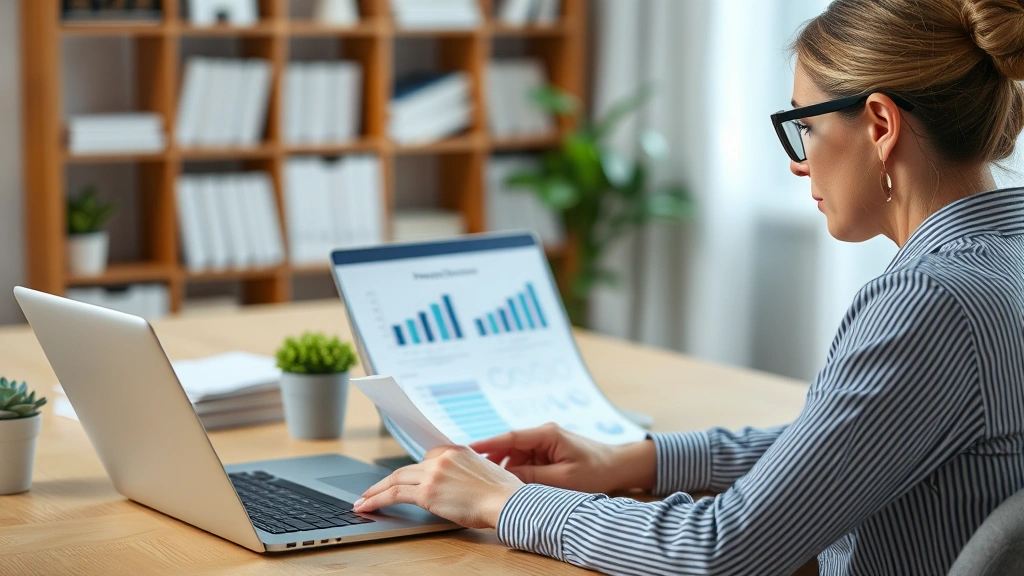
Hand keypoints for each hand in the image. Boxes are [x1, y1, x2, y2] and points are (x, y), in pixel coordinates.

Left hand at [353, 445, 523, 528]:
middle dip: (386, 480)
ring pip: (395, 479)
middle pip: (406, 468)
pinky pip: (394, 494)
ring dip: (375, 490)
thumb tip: (460, 484)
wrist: (508, 502)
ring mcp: (433, 474)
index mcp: (456, 450)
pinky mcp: (428, 492)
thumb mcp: (485, 472)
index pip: (425, 459)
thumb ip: (466, 472)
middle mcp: (442, 458)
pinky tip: (367, 506)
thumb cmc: (503, 493)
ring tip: (363, 500)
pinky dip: (377, 499)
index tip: (399, 479)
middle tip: (372, 490)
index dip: (411, 472)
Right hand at [470, 423, 655, 493]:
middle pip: (510, 446)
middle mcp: (544, 434)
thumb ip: (533, 477)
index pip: (510, 437)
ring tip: (493, 483)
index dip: (488, 444)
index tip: (468, 449)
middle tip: (477, 475)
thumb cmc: (596, 470)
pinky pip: (526, 460)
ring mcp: (545, 442)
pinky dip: (518, 470)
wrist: (619, 466)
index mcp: (547, 434)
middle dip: (494, 460)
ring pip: (516, 455)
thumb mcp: (564, 478)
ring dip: (507, 468)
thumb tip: (506, 476)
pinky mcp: (548, 452)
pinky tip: (512, 483)